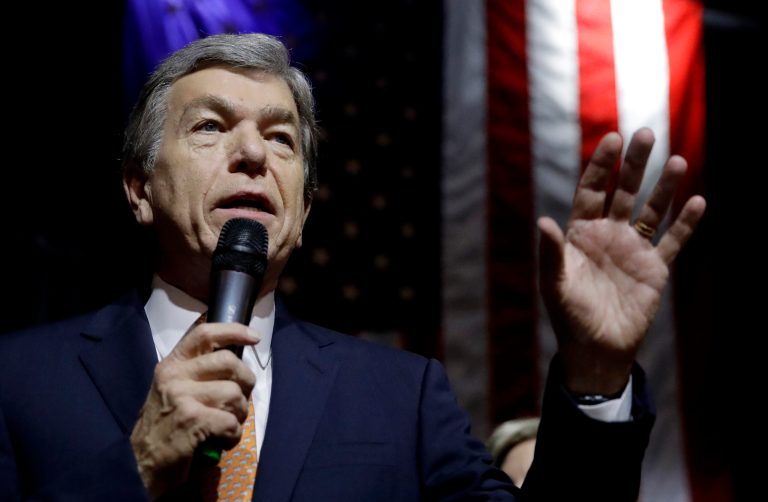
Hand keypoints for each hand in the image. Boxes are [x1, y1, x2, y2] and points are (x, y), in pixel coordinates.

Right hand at [130, 323, 257, 498]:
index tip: (254, 337)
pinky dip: (233, 435)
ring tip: (226, 426)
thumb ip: (197, 372)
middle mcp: (174, 375)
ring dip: (239, 414)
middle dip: (246, 382)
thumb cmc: (164, 426)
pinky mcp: (191, 420)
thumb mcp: (173, 389)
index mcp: (172, 364)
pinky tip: (222, 441)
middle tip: (240, 401)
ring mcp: (182, 396)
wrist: (139, 464)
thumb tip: (236, 362)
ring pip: (234, 393)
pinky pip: (231, 422)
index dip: (233, 331)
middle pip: (229, 362)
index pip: (204, 334)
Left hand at [537, 128, 705, 394]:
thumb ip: (551, 253)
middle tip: (647, 134)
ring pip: (653, 210)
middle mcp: (609, 234)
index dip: (601, 165)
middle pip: (624, 191)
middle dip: (635, 164)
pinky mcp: (655, 268)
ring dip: (665, 187)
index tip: (612, 138)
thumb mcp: (556, 284)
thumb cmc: (569, 315)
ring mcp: (634, 249)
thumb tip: (543, 221)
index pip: (591, 189)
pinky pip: (673, 240)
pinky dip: (686, 223)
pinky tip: (699, 201)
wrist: (596, 349)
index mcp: (581, 232)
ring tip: (679, 161)